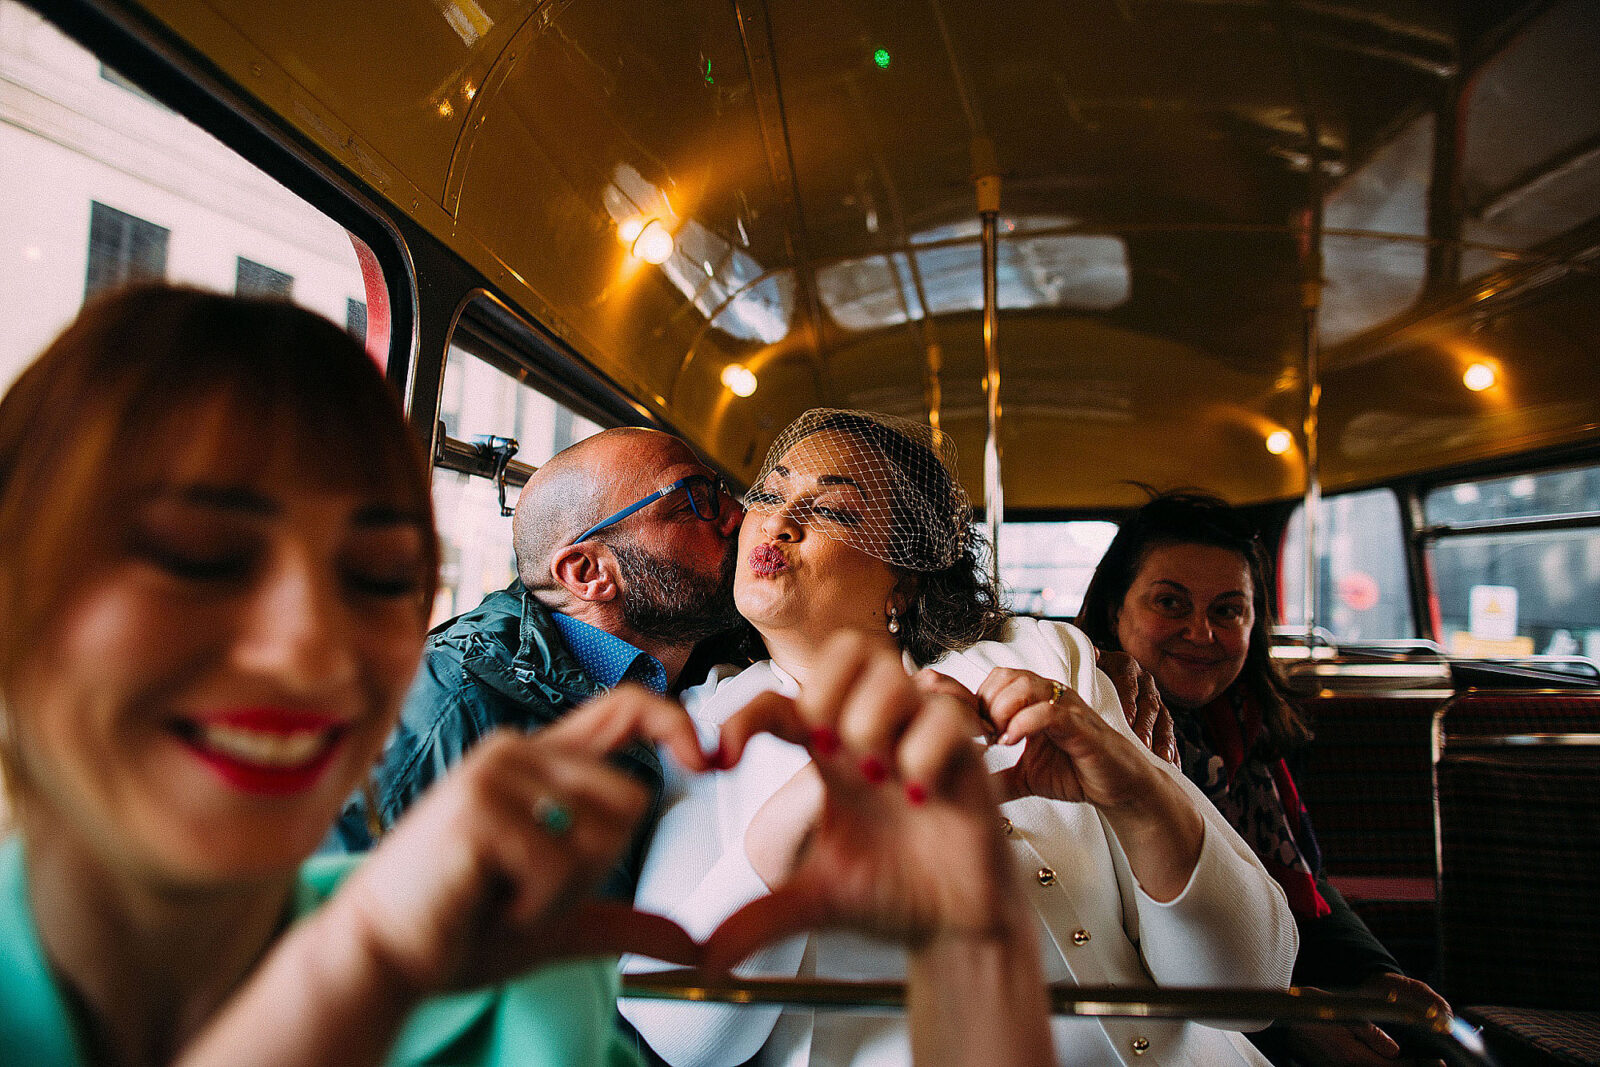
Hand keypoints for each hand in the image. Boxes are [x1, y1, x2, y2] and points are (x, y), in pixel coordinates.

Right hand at [324, 688, 709, 995]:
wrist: (378, 955)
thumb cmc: (462, 928)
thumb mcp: (561, 918)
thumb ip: (628, 920)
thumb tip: (698, 947)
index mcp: (539, 761)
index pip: (624, 709)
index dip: (675, 722)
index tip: (707, 760)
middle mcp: (518, 751)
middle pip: (630, 801)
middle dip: (597, 868)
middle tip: (529, 888)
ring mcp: (495, 773)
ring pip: (600, 836)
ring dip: (562, 892)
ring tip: (501, 893)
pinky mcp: (477, 808)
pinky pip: (559, 866)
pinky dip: (535, 906)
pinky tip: (486, 903)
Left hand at [705, 636, 1019, 971]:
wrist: (955, 925)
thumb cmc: (891, 892)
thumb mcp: (814, 901)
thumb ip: (759, 918)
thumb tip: (703, 957)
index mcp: (827, 753)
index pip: (777, 702)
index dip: (739, 720)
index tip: (716, 763)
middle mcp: (872, 732)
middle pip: (845, 650)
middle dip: (824, 688)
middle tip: (820, 744)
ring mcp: (919, 737)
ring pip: (890, 672)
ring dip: (870, 718)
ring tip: (876, 774)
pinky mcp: (964, 755)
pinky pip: (942, 716)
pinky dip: (922, 750)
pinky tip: (917, 792)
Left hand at [976, 666, 1165, 808]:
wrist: (1119, 788)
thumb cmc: (1076, 774)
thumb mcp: (1025, 777)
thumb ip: (998, 776)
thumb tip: (968, 784)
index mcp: (1036, 700)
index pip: (997, 679)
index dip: (978, 701)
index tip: (973, 732)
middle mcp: (1051, 696)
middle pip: (1006, 676)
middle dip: (986, 705)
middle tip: (985, 737)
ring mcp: (1067, 708)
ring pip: (1024, 686)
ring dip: (1002, 711)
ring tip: (999, 740)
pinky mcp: (1081, 727)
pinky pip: (1049, 712)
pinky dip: (1023, 724)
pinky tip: (1013, 743)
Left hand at [1095, 650, 1179, 766]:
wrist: (1101, 683)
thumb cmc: (1086, 681)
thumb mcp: (1087, 670)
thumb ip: (1089, 666)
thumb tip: (1095, 654)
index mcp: (1124, 666)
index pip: (1128, 681)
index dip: (1128, 700)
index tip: (1126, 719)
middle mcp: (1142, 679)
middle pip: (1148, 702)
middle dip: (1145, 724)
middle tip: (1142, 743)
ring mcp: (1154, 698)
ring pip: (1162, 718)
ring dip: (1161, 738)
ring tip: (1160, 757)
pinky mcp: (1162, 716)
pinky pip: (1169, 733)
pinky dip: (1171, 749)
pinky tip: (1172, 765)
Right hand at [1280, 976, 1449, 1066]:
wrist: (1284, 1015)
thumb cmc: (1315, 1010)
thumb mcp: (1348, 1016)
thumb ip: (1373, 1035)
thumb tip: (1394, 1051)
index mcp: (1354, 1057)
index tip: (1436, 1063)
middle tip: (1433, 1063)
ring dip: (1394, 1066)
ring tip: (1414, 1060)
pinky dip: (1378, 1064)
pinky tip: (1387, 1059)